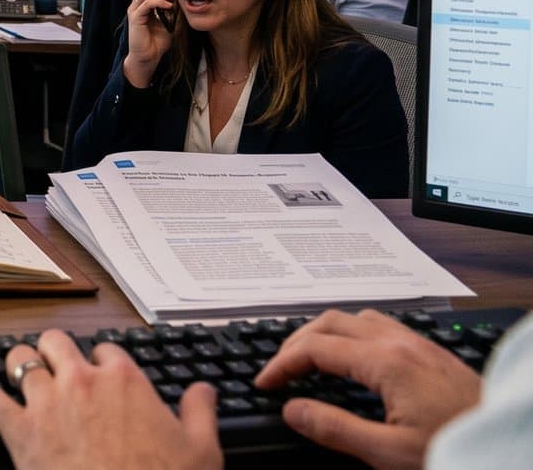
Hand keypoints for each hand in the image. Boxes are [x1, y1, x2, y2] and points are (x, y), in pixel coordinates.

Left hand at [0, 331, 219, 469]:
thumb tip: (203, 391)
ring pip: (19, 360)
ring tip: (18, 373)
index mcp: (124, 382)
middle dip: (54, 351)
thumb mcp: (200, 450)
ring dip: (18, 365)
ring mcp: (47, 403)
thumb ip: (199, 413)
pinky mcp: (19, 430)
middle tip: (54, 364)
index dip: (102, 361)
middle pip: (56, 342)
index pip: (106, 350)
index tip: (101, 372)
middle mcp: (81, 382)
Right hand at [122, 0, 176, 85]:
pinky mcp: (135, 19)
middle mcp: (137, 6)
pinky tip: (168, 5)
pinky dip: (157, 2)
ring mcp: (135, 12)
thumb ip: (171, 9)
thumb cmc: (157, 41)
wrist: (149, 57)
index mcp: (143, 5)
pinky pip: (145, 4)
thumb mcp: (169, 21)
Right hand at [255, 309, 481, 469]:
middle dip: (298, 342)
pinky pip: (383, 328)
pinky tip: (354, 361)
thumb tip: (292, 409)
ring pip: (359, 319)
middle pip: (333, 321)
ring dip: (326, 333)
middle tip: (280, 370)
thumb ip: (334, 429)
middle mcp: (403, 344)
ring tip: (310, 359)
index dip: (282, 364)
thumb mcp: (388, 453)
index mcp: (387, 363)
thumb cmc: (455, 451)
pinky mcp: (435, 356)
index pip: (316, 348)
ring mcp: (421, 346)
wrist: (510, 451)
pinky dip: (354, 336)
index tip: (264, 384)